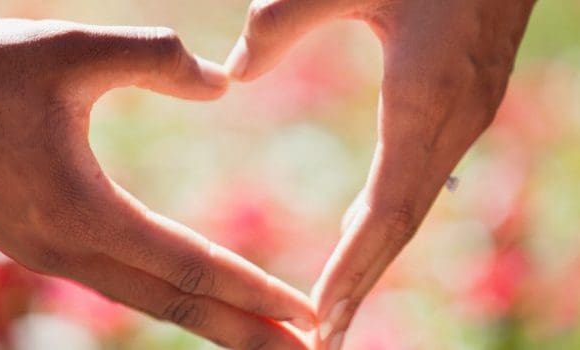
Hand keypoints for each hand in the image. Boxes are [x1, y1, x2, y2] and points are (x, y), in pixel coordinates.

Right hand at [0, 16, 315, 348]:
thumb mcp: (74, 49)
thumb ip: (156, 59)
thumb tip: (223, 81)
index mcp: (81, 211)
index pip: (189, 267)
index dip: (254, 291)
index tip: (306, 315)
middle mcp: (64, 251)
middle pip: (172, 305)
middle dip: (241, 331)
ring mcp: (46, 255)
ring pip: (142, 299)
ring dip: (203, 319)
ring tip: (257, 333)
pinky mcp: (35, 244)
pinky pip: (114, 280)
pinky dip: (160, 294)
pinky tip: (185, 292)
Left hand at [227, 0, 536, 347]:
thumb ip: (281, 23)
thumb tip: (232, 75)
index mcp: (425, 98)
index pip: (386, 209)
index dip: (355, 265)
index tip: (323, 315)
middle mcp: (454, 120)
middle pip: (404, 223)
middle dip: (365, 281)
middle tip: (327, 339)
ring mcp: (467, 114)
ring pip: (416, 203)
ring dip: (378, 253)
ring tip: (341, 300)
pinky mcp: (466, 101)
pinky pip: (423, 175)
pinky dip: (392, 214)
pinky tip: (366, 225)